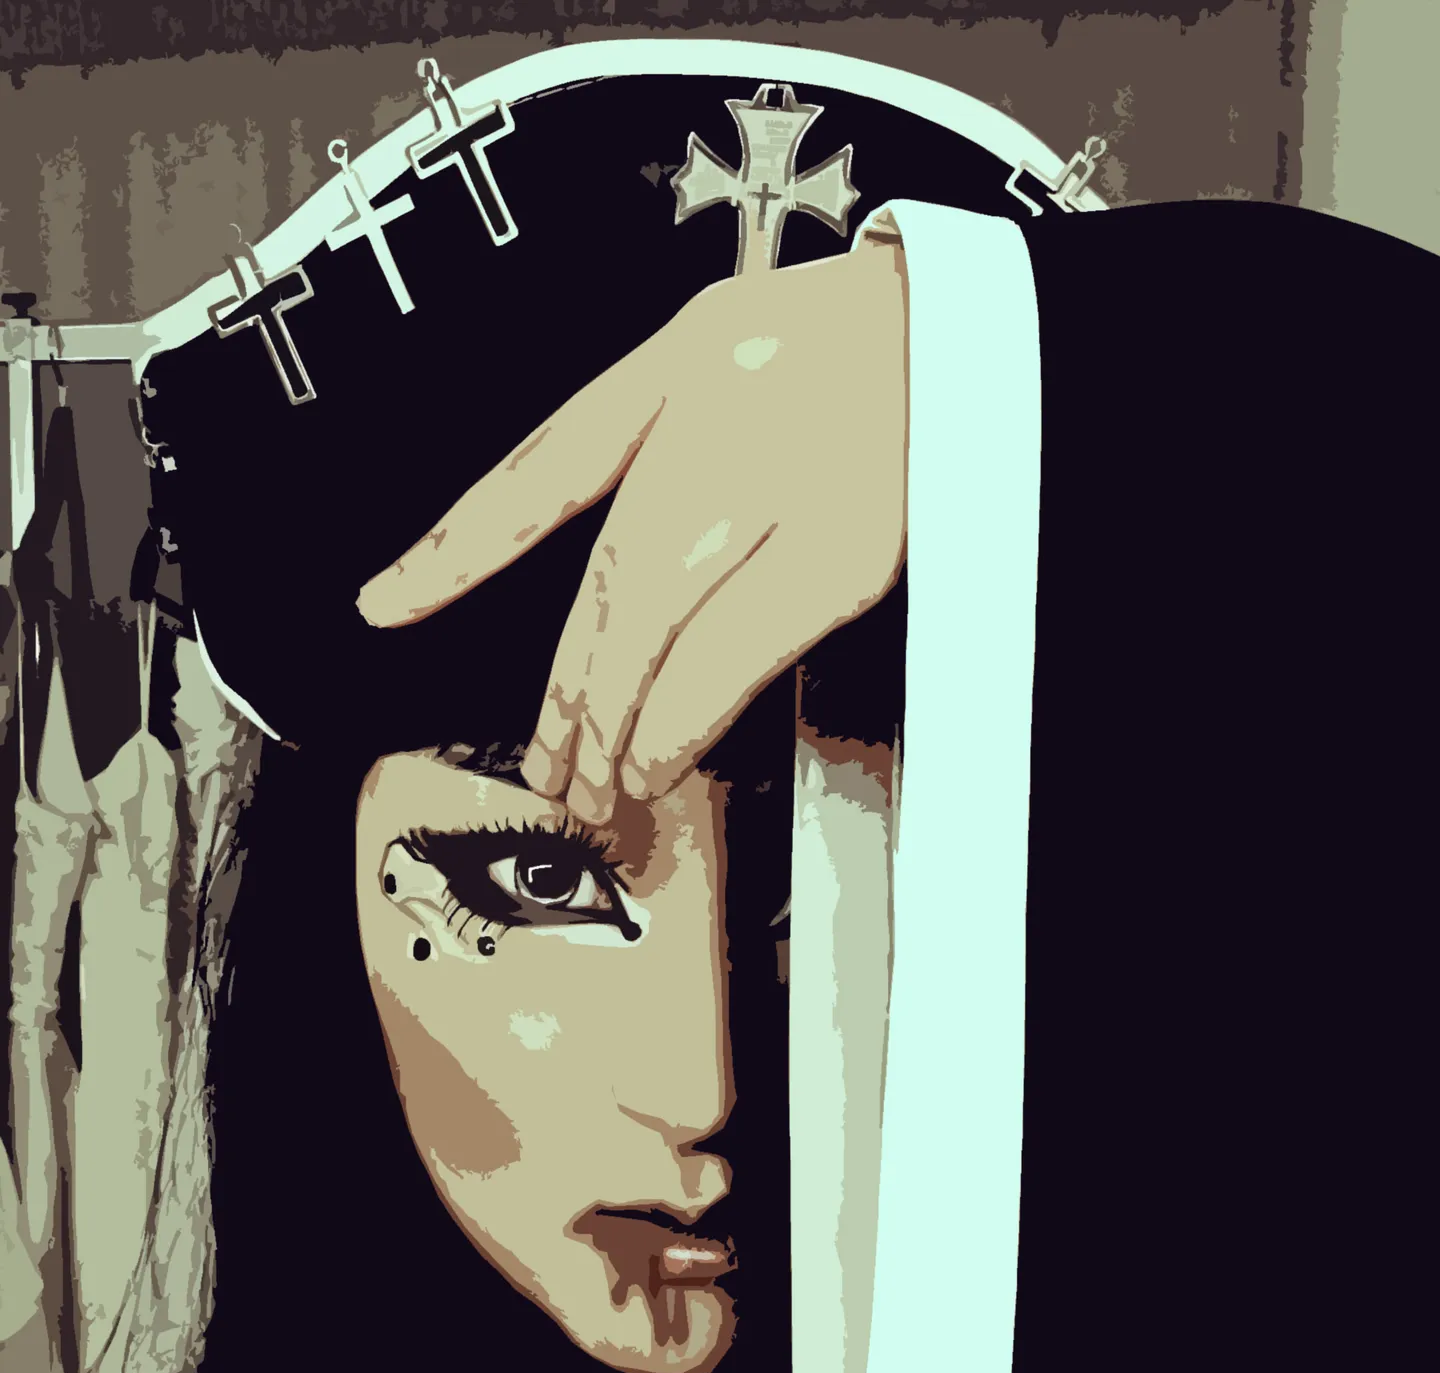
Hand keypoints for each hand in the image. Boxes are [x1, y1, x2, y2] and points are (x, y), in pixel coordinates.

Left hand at [357, 231, 908, 824]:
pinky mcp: (845, 550)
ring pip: (651, 623)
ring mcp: (781, 484)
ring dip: (608, 717)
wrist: (987, 338)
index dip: (456, 548)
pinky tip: (654, 759)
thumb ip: (661, 434)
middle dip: (562, 688)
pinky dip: (682, 716)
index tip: (385, 604)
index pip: (541, 468)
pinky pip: (734, 653)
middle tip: (543, 763)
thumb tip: (606, 585)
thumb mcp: (740, 341)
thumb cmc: (873, 347)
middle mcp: (716, 416)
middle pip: (603, 579)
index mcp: (681, 356)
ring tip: (591, 782)